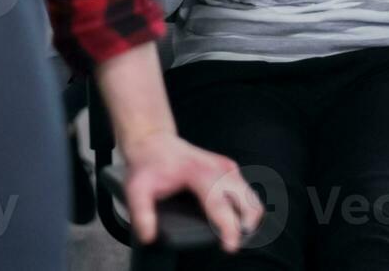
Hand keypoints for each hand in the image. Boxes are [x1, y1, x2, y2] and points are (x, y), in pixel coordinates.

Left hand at [118, 130, 263, 252]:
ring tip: (237, 235)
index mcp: (199, 172)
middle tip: (235, 243)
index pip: (220, 204)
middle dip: (247, 226)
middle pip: (245, 202)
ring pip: (251, 198)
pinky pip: (248, 193)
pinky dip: (248, 209)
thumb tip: (149, 237)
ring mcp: (227, 167)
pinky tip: (238, 221)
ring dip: (250, 219)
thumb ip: (142, 213)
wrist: (154, 142)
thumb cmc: (148, 165)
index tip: (230, 247)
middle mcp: (218, 168)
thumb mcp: (137, 188)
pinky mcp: (230, 169)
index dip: (228, 228)